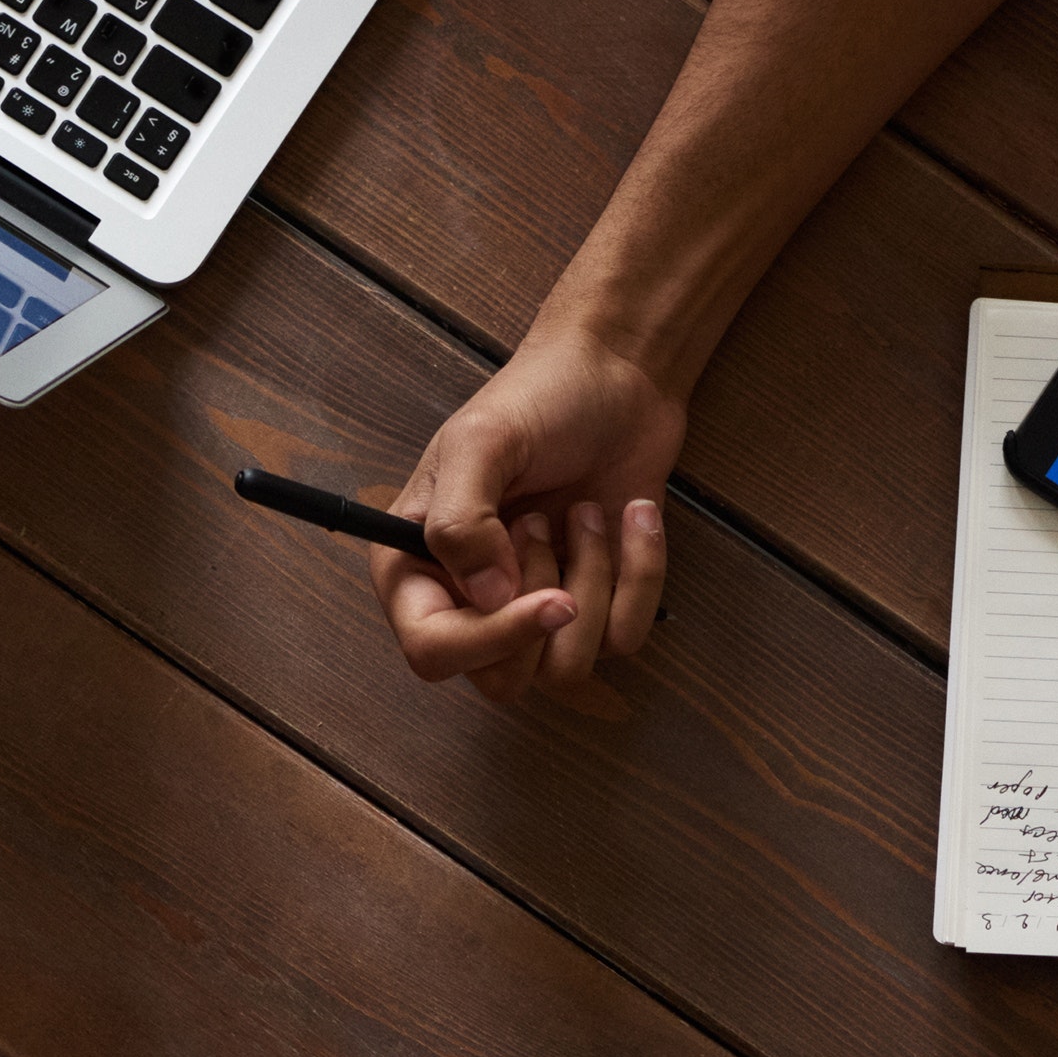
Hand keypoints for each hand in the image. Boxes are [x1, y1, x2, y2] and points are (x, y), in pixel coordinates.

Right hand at [377, 321, 684, 703]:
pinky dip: (639, 572)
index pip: (432, 651)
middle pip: (501, 680)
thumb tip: (485, 598)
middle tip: (544, 522)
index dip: (488, 641)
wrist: (619, 376)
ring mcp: (534, 610)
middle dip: (541, 607)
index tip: (547, 601)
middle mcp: (470, 602)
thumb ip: (461, 522)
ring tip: (586, 511)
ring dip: (593, 583)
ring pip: (566, 669)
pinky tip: (632, 515)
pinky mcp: (596, 607)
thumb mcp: (481, 443)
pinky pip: (625, 638)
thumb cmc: (539, 399)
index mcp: (418, 569)